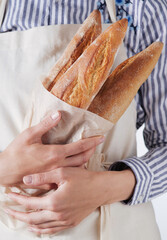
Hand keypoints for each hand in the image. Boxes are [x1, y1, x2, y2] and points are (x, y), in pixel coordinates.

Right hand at [0, 111, 103, 185]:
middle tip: (98, 144)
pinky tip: (75, 167)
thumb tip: (58, 114)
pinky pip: (67, 176)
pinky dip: (75, 170)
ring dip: (85, 160)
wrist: (5, 171)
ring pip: (77, 168)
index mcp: (54, 153)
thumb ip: (45, 124)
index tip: (101, 138)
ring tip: (89, 153)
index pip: (79, 147)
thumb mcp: (30, 134)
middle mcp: (58, 165)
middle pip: (82, 158)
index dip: (92, 142)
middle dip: (92, 150)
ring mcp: (55, 174)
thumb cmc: (16, 152)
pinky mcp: (50, 180)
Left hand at [5, 167, 135, 234]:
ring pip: (41, 227)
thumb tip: (26, 180)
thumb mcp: (62, 172)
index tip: (9, 195)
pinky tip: (38, 228)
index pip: (29, 203)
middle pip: (32, 218)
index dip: (17, 199)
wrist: (100, 189)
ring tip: (20, 220)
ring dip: (28, 223)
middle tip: (8, 212)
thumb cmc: (83, 179)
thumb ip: (43, 177)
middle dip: (18, 215)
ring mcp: (65, 220)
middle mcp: (58, 214)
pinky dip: (42, 230)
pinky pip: (52, 230)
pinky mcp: (71, 222)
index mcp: (54, 202)